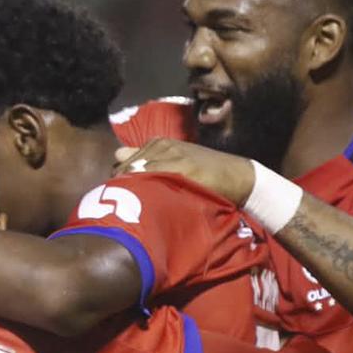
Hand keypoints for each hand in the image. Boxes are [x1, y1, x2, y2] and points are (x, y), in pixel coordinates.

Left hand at [115, 138, 255, 206]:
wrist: (236, 175)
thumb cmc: (202, 170)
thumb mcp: (173, 158)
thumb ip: (144, 156)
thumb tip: (116, 153)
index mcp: (157, 143)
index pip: (124, 162)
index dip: (120, 182)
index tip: (122, 198)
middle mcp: (162, 146)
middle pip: (128, 169)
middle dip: (123, 188)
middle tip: (126, 207)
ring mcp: (173, 157)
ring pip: (140, 175)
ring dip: (135, 192)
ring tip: (137, 209)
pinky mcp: (185, 169)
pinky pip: (158, 181)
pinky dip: (151, 192)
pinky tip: (152, 204)